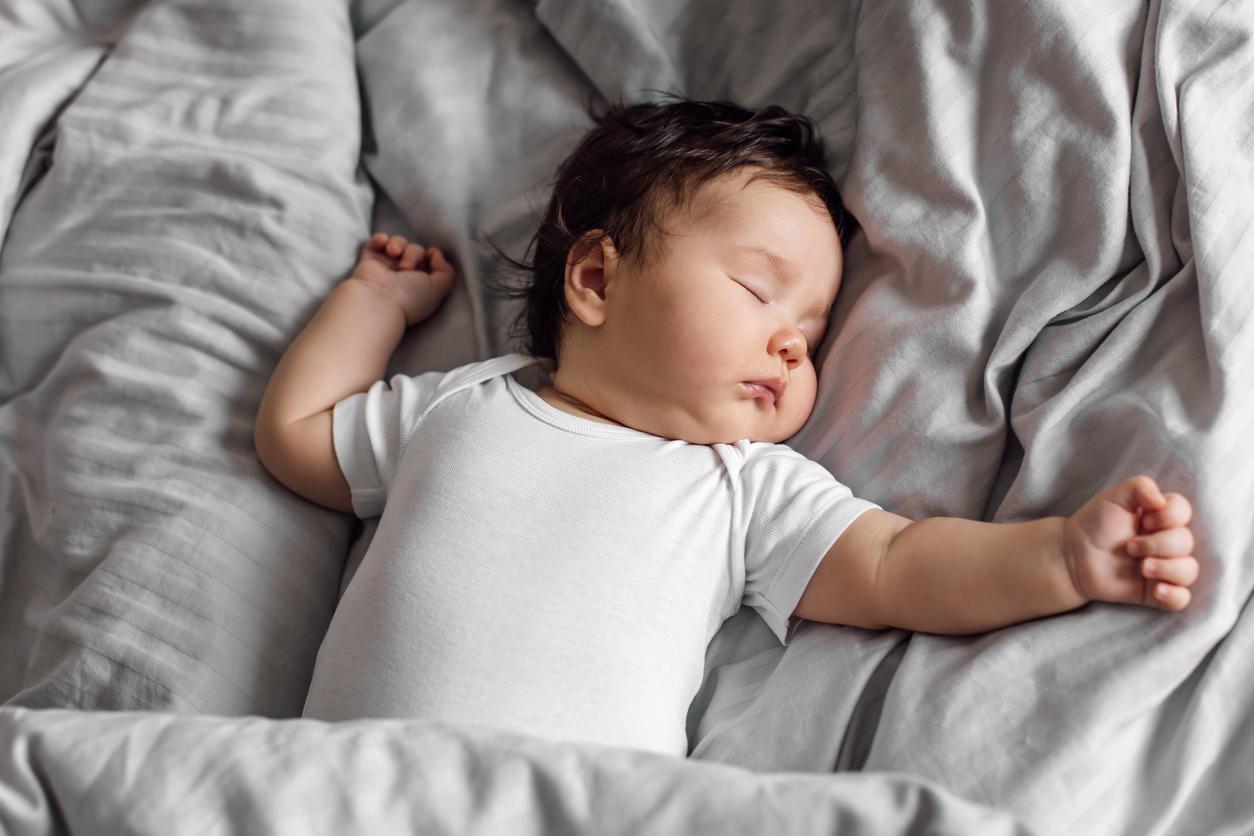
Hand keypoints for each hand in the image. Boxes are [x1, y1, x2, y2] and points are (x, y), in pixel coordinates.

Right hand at [349, 232, 455, 325]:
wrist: (377, 300)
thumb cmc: (410, 297)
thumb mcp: (439, 288)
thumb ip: (447, 271)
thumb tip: (436, 254)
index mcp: (420, 283)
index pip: (430, 261)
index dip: (432, 255)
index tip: (431, 256)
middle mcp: (403, 276)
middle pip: (416, 250)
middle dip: (414, 253)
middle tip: (406, 267)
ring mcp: (386, 267)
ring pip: (398, 243)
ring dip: (398, 244)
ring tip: (392, 253)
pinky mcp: (369, 261)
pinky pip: (376, 242)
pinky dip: (380, 239)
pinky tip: (383, 244)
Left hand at [1062, 476, 1197, 611]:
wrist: (1072, 556)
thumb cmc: (1094, 523)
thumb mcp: (1113, 497)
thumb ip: (1140, 486)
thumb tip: (1161, 500)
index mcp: (1160, 517)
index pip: (1184, 511)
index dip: (1168, 516)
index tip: (1143, 520)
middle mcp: (1166, 542)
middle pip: (1186, 542)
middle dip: (1158, 544)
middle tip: (1129, 547)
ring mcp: (1163, 567)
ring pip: (1189, 570)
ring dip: (1167, 568)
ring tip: (1141, 568)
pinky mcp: (1155, 591)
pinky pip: (1181, 599)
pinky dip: (1174, 595)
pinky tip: (1156, 589)